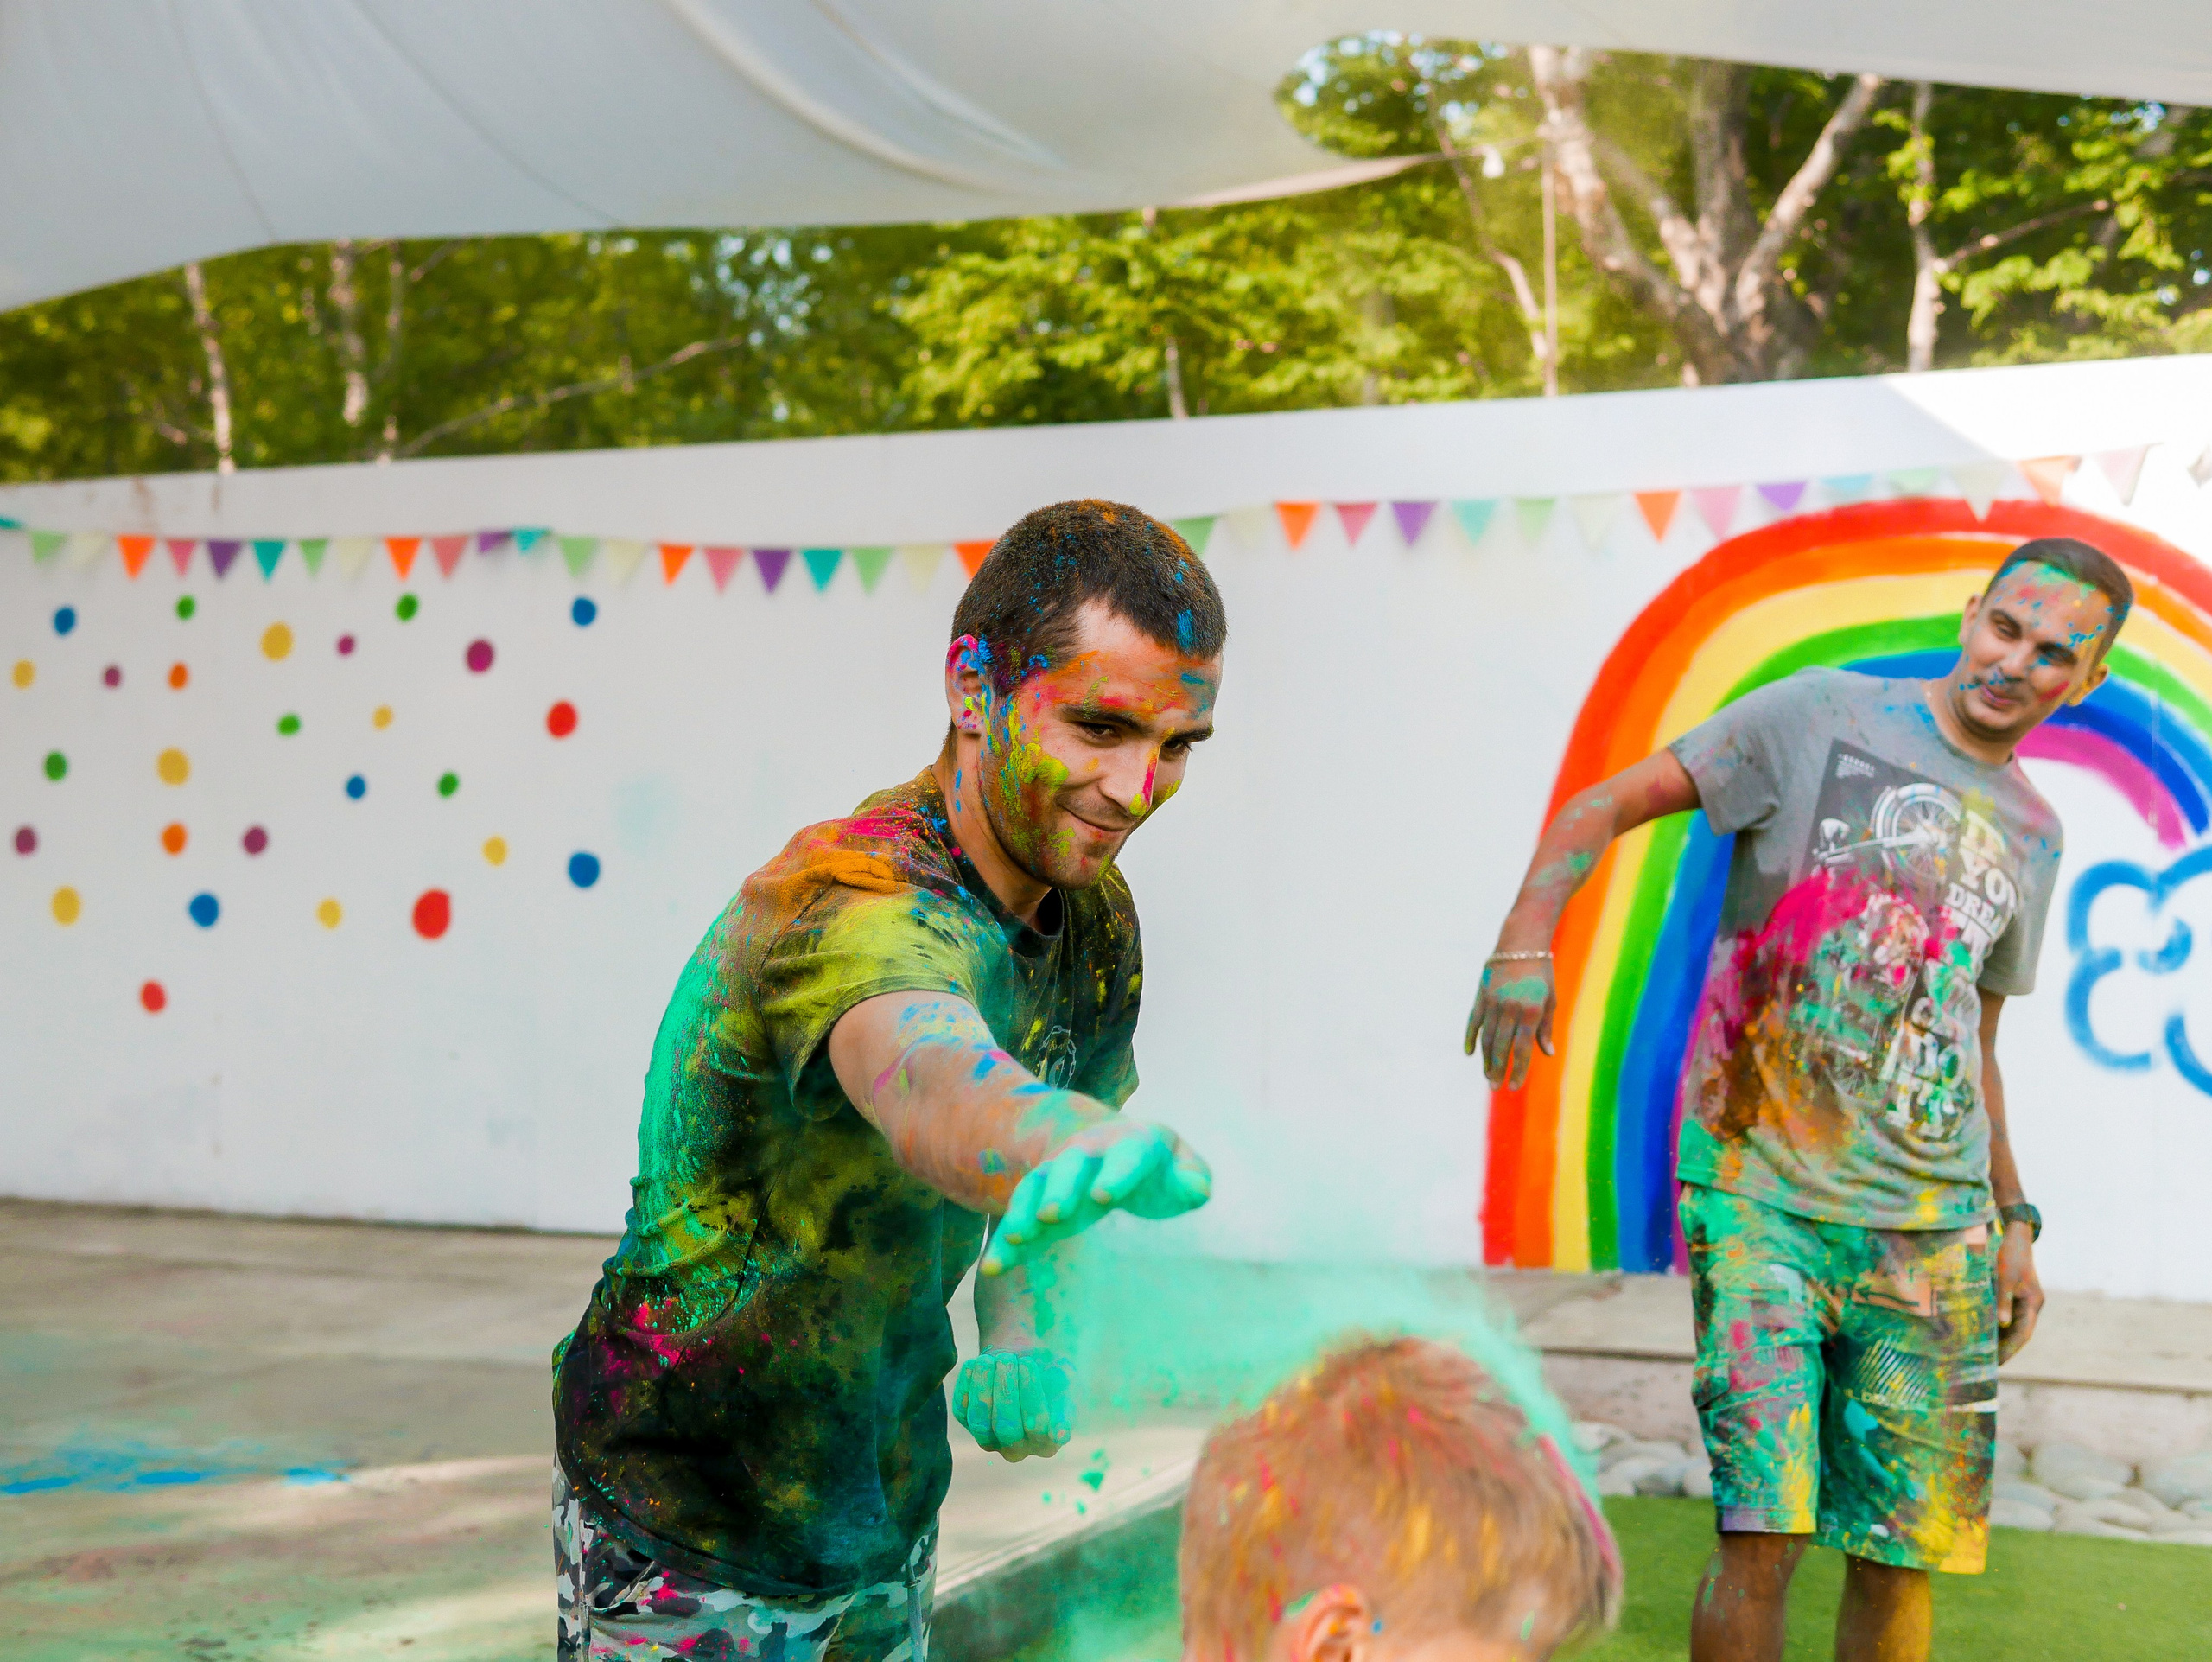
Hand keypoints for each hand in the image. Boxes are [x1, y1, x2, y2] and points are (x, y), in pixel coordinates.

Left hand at [952, 1348, 1070, 1461]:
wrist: (1025, 1360)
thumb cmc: (1050, 1373)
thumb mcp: (1065, 1385)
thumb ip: (1065, 1410)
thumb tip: (1060, 1436)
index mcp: (1046, 1444)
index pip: (1037, 1425)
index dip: (1030, 1394)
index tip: (1028, 1363)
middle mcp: (1017, 1449)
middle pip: (1006, 1427)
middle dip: (1005, 1390)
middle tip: (1007, 1358)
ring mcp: (990, 1438)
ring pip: (980, 1422)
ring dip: (982, 1388)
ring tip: (989, 1359)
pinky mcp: (968, 1423)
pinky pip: (962, 1410)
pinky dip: (966, 1385)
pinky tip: (976, 1362)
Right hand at [979, 1119, 1210, 1275]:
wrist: (1107, 1142)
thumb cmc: (1155, 1164)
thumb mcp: (1181, 1166)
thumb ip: (1193, 1178)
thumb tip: (1199, 1191)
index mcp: (1130, 1144)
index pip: (1126, 1157)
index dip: (1116, 1174)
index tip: (1104, 1196)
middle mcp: (1087, 1154)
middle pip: (1070, 1167)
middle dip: (1061, 1189)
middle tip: (1053, 1215)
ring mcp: (1058, 1174)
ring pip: (1036, 1188)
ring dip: (1026, 1212)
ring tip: (1016, 1241)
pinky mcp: (1039, 1202)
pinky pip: (1018, 1218)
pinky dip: (1005, 1242)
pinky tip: (993, 1268)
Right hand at [1466, 953, 1555, 1087]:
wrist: (1521, 943)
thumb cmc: (1541, 973)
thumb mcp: (1549, 1000)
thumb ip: (1545, 1028)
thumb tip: (1547, 1053)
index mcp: (1531, 1011)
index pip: (1523, 1048)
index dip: (1518, 1070)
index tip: (1514, 1087)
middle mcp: (1510, 1008)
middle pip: (1502, 1046)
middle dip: (1499, 1069)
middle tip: (1495, 1086)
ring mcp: (1493, 1002)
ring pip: (1486, 1037)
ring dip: (1486, 1059)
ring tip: (1487, 1075)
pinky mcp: (1481, 995)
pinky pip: (1473, 1022)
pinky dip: (1470, 1038)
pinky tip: (1470, 1054)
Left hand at [1996, 1221, 2042, 1362]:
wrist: (2015, 1235)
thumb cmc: (2009, 1255)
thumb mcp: (2004, 1277)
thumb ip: (2003, 1300)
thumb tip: (2001, 1324)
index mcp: (2033, 1304)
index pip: (2022, 1335)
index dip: (2010, 1350)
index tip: (1997, 1363)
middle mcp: (2031, 1305)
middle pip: (2018, 1333)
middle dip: (2004, 1349)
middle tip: (1985, 1365)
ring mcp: (2024, 1301)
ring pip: (2012, 1326)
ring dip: (1999, 1339)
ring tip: (1981, 1354)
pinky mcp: (2015, 1295)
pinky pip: (2006, 1315)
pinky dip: (1996, 1325)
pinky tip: (1982, 1332)